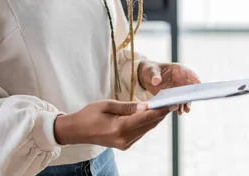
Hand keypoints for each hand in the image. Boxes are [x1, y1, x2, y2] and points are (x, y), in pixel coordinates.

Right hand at [53, 100, 175, 149]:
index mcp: (120, 128)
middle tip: (170, 102)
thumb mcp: (108, 104)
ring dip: (154, 119)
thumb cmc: (89, 114)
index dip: (160, 110)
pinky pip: (140, 132)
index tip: (171, 103)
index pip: (146, 118)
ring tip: (162, 106)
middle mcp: (125, 139)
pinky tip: (149, 114)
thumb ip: (128, 106)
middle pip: (149, 125)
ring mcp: (125, 144)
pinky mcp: (124, 145)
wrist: (76, 131)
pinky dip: (146, 123)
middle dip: (160, 114)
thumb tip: (146, 106)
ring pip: (146, 129)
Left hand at [138, 60, 200, 114]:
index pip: (188, 72)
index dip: (194, 77)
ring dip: (187, 103)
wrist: (146, 78)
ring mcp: (179, 88)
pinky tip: (179, 112)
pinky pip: (180, 102)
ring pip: (186, 96)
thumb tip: (156, 81)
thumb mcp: (150, 71)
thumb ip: (154, 76)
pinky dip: (180, 107)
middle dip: (192, 94)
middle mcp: (181, 79)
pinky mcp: (174, 96)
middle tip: (193, 100)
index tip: (198, 83)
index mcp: (178, 69)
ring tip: (186, 110)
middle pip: (190, 86)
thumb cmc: (150, 70)